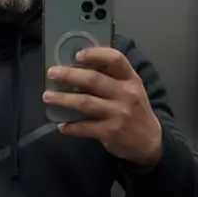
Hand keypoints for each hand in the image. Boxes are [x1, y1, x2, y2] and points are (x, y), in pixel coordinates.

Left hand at [43, 47, 162, 167]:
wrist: (151, 142)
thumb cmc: (135, 110)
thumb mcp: (132, 89)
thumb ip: (113, 78)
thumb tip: (79, 65)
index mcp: (131, 80)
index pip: (116, 59)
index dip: (95, 54)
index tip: (77, 54)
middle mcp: (126, 94)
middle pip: (94, 80)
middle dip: (70, 75)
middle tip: (52, 73)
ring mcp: (118, 114)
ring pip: (85, 103)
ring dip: (63, 99)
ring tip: (47, 96)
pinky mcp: (110, 132)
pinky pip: (85, 128)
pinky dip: (70, 126)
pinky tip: (61, 125)